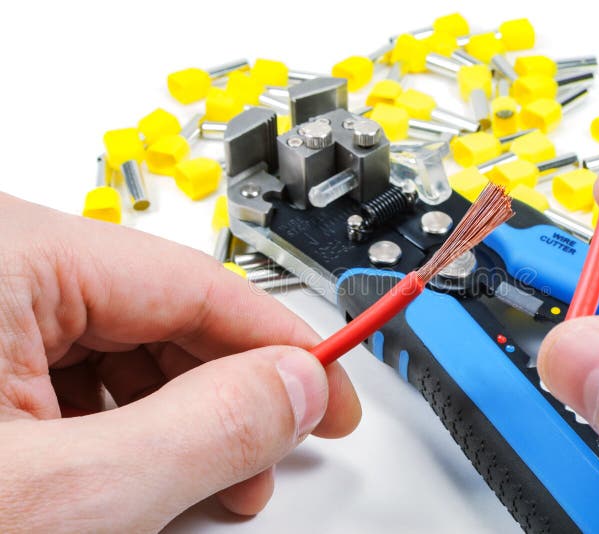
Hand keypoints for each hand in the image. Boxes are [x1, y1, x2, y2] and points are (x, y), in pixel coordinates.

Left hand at [0, 193, 360, 531]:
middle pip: (165, 312)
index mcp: (11, 257)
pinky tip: (145, 468)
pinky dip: (125, 422)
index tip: (331, 387)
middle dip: (232, 390)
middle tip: (280, 444)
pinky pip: (81, 367)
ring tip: (214, 477)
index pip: (196, 284)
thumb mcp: (65, 494)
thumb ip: (202, 430)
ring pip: (127, 343)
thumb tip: (295, 386)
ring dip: (183, 414)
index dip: (282, 342)